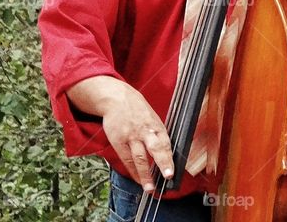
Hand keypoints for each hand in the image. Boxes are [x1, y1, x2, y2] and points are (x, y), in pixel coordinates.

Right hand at [68, 76, 173, 191]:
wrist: (115, 98)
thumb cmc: (136, 109)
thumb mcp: (151, 117)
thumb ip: (158, 134)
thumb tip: (167, 154)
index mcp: (155, 125)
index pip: (165, 143)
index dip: (168, 158)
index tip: (171, 172)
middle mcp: (144, 131)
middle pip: (154, 148)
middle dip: (162, 163)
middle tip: (167, 176)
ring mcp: (130, 136)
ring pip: (139, 157)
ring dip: (144, 175)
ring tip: (149, 188)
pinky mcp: (118, 140)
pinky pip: (126, 159)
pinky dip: (132, 171)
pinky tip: (138, 180)